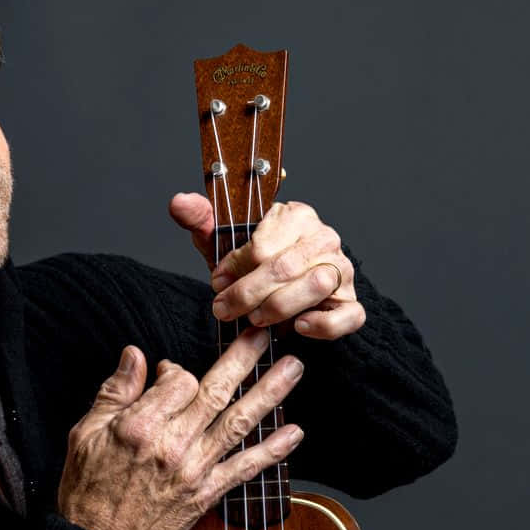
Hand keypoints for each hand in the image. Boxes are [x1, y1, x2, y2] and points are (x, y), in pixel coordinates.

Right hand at [56, 330, 304, 529]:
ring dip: (269, 393)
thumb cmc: (87, 491)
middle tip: (266, 333)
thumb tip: (134, 356)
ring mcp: (193, 470)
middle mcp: (172, 445)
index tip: (168, 374)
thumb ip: (114, 393)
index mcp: (139, 427)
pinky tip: (294, 432)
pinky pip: (245, 468)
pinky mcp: (206, 493)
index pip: (176, 381)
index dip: (175, 370)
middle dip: (243, 359)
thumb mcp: (85, 435)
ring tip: (293, 369)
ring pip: (239, 423)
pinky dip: (273, 450)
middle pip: (215, 392)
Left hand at [168, 193, 365, 340]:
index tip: (217, 281)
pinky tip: (298, 326)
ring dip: (278, 307)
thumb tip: (179, 202)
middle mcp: (324, 239)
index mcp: (296, 215)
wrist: (280, 295)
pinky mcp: (351, 303)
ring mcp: (342, 270)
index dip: (234, 267)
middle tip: (224, 309)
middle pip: (285, 266)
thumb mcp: (224, 243)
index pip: (262, 244)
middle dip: (247, 293)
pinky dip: (323, 325)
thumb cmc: (252, 266)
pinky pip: (346, 316)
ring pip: (316, 286)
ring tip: (255, 318)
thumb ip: (202, 221)